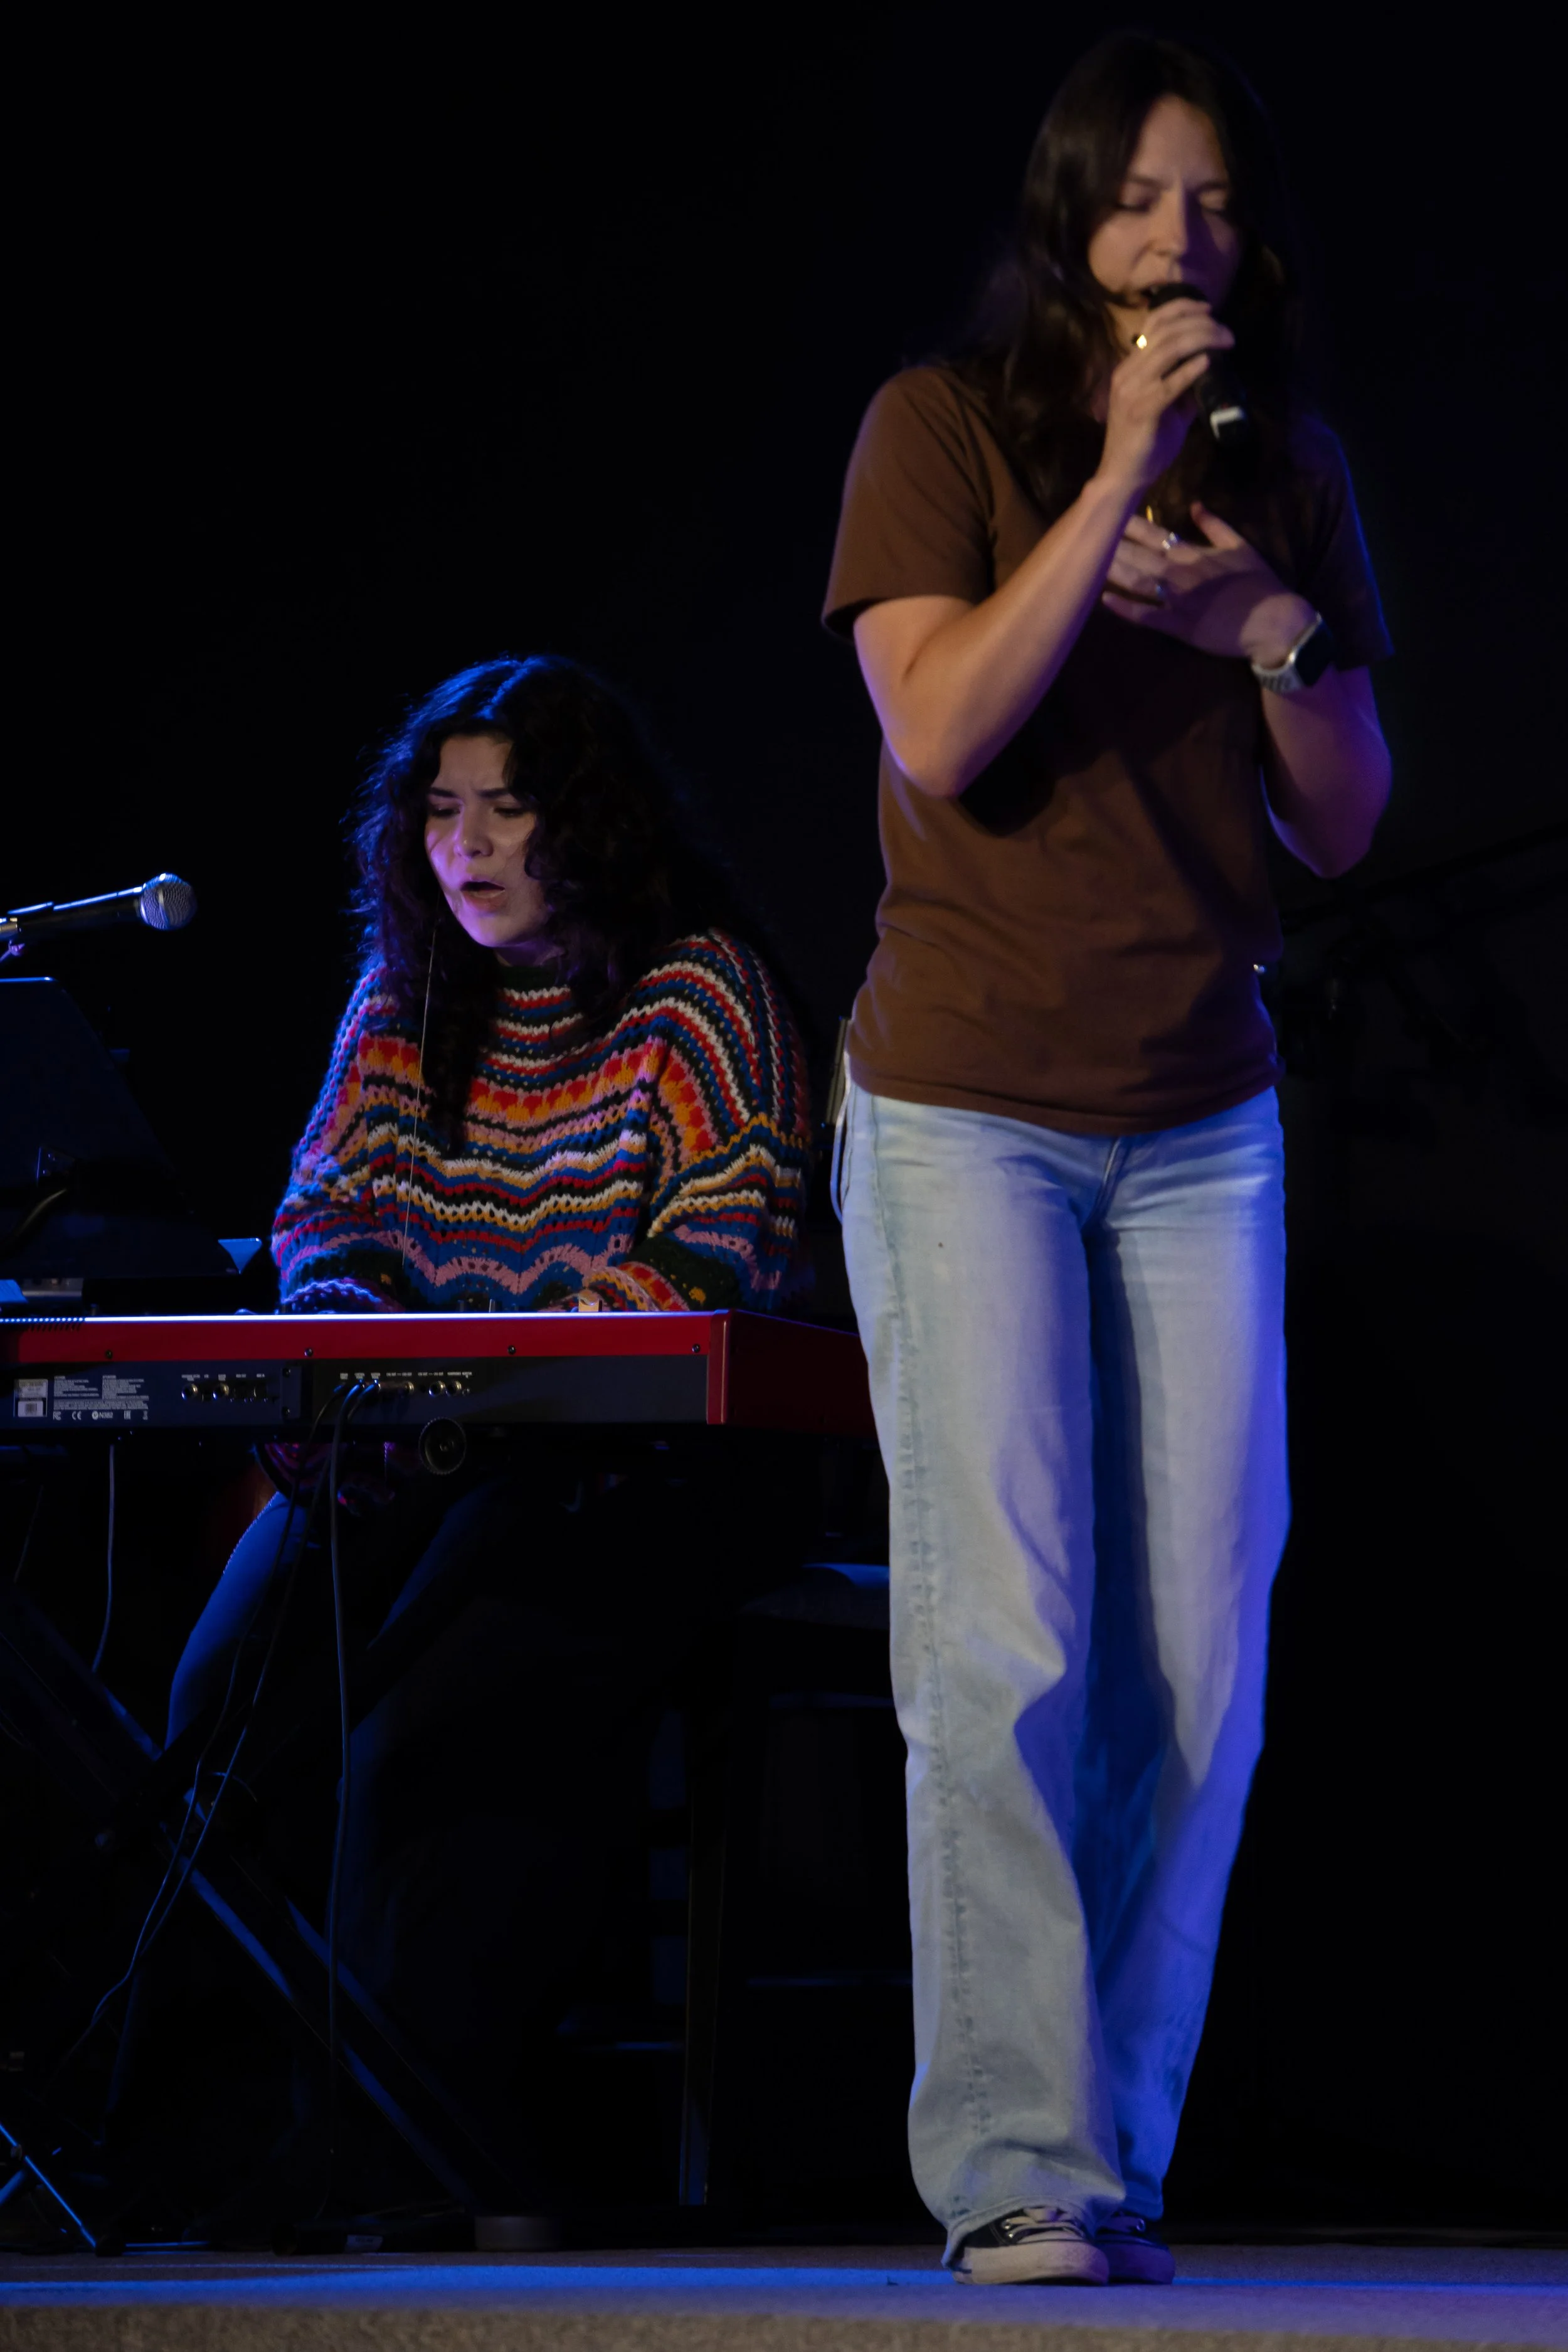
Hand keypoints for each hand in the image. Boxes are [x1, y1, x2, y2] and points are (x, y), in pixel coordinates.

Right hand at [1096, 298, 1234, 495]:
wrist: (1122, 477)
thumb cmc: (1145, 444)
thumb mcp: (1167, 408)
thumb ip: (1184, 386)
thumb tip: (1211, 368)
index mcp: (1130, 367)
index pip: (1154, 322)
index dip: (1183, 308)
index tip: (1209, 309)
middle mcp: (1128, 372)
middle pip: (1165, 330)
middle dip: (1201, 323)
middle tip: (1226, 331)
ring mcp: (1132, 390)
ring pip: (1168, 349)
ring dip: (1202, 339)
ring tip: (1225, 342)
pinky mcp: (1141, 410)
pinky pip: (1169, 383)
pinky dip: (1191, 369)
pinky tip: (1208, 363)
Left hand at [1101, 500, 1314, 665]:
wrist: (1274, 621)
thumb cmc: (1260, 584)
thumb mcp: (1241, 546)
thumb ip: (1214, 525)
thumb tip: (1194, 504)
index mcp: (1193, 552)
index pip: (1154, 533)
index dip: (1128, 524)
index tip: (1106, 513)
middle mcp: (1180, 572)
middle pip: (1137, 555)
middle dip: (1109, 545)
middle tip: (1083, 534)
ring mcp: (1177, 600)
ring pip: (1137, 581)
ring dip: (1112, 571)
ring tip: (1086, 561)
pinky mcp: (1178, 626)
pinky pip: (1146, 616)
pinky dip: (1124, 608)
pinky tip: (1103, 600)